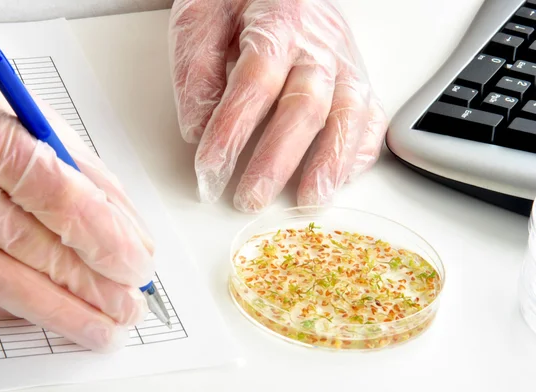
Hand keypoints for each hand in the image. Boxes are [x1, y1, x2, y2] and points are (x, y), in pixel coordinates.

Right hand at [0, 29, 154, 351]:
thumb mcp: (43, 124)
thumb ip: (90, 181)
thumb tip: (131, 238)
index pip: (66, 209)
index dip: (111, 247)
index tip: (140, 269)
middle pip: (39, 256)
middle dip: (95, 291)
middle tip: (131, 308)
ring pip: (6, 286)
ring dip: (62, 315)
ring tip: (103, 329)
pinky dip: (20, 306)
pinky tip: (52, 312)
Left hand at [169, 0, 387, 211]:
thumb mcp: (202, 15)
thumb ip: (196, 67)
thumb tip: (198, 128)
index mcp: (277, 21)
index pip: (255, 83)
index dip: (231, 131)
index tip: (210, 170)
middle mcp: (318, 43)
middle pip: (303, 107)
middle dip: (276, 160)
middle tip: (250, 198)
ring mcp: (343, 62)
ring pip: (347, 115)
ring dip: (328, 162)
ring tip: (307, 200)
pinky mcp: (356, 77)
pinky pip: (369, 116)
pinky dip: (357, 149)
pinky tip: (339, 177)